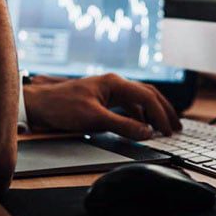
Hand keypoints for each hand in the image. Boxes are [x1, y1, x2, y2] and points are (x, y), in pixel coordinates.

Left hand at [23, 74, 181, 139]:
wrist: (38, 104)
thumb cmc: (62, 107)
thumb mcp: (94, 119)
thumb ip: (122, 125)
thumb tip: (146, 133)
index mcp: (114, 83)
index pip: (147, 97)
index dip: (160, 114)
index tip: (168, 131)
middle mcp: (114, 83)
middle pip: (148, 94)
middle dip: (163, 110)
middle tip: (177, 126)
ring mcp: (109, 90)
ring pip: (139, 99)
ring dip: (153, 113)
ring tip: (164, 127)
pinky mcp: (103, 98)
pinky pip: (128, 105)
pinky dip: (139, 115)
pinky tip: (142, 126)